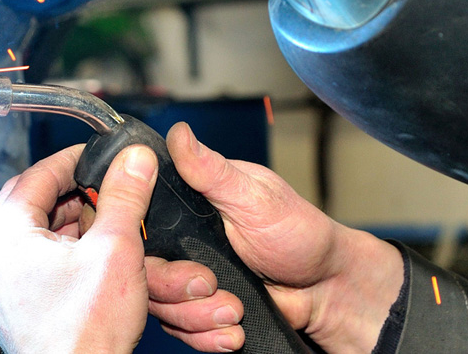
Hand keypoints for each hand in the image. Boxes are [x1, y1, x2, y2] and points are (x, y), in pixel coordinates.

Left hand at [0, 143, 159, 353]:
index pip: (36, 175)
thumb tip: (134, 160)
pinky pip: (32, 263)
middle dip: (74, 194)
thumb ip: (125, 197)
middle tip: (108, 189)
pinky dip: (61, 252)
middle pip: (32, 204)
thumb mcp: (115, 250)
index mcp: (4, 234)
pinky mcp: (10, 306)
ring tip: (107, 224)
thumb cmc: (85, 332)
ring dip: (70, 224)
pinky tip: (93, 258)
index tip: (99, 155)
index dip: (73, 160)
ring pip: (34, 234)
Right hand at [147, 123, 403, 353]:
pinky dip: (206, 335)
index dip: (142, 243)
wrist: (326, 291)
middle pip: (145, 270)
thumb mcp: (256, 197)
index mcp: (190, 204)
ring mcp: (189, 278)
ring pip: (160, 305)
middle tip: (210, 286)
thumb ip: (212, 170)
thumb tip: (179, 133)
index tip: (169, 256)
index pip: (140, 220)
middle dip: (176, 288)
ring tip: (233, 310)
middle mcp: (183, 241)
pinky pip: (180, 329)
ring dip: (196, 315)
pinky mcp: (199, 310)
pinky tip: (232, 329)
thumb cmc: (301, 236)